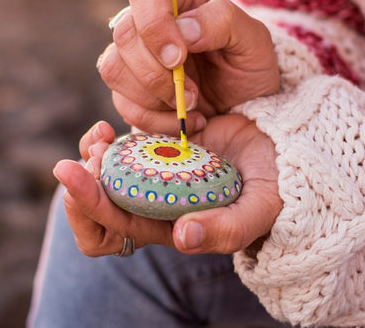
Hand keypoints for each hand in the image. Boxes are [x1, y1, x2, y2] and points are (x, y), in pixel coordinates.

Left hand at [55, 116, 282, 255]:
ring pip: (103, 176)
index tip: (80, 177)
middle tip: (78, 159)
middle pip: (97, 208)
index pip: (114, 231)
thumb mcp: (259, 209)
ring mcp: (154, 175)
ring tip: (98, 137)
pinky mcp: (158, 147)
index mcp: (171, 227)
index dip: (90, 208)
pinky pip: (120, 149)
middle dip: (80, 185)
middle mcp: (155, 205)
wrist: (286, 147)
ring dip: (92, 158)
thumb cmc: (277, 186)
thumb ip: (227, 229)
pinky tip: (110, 127)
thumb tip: (181, 238)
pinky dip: (108, 140)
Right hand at [99, 0, 279, 135]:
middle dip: (157, 72)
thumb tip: (184, 29)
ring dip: (154, 96)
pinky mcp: (128, 91)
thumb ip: (223, 21)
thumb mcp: (253, 40)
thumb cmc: (249, 65)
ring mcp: (133, 58)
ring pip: (114, 69)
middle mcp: (147, 23)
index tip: (179, 57)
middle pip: (124, 35)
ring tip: (192, 105)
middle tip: (193, 93)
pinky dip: (155, 120)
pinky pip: (122, 104)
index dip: (154, 24)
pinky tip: (184, 120)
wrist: (246, 108)